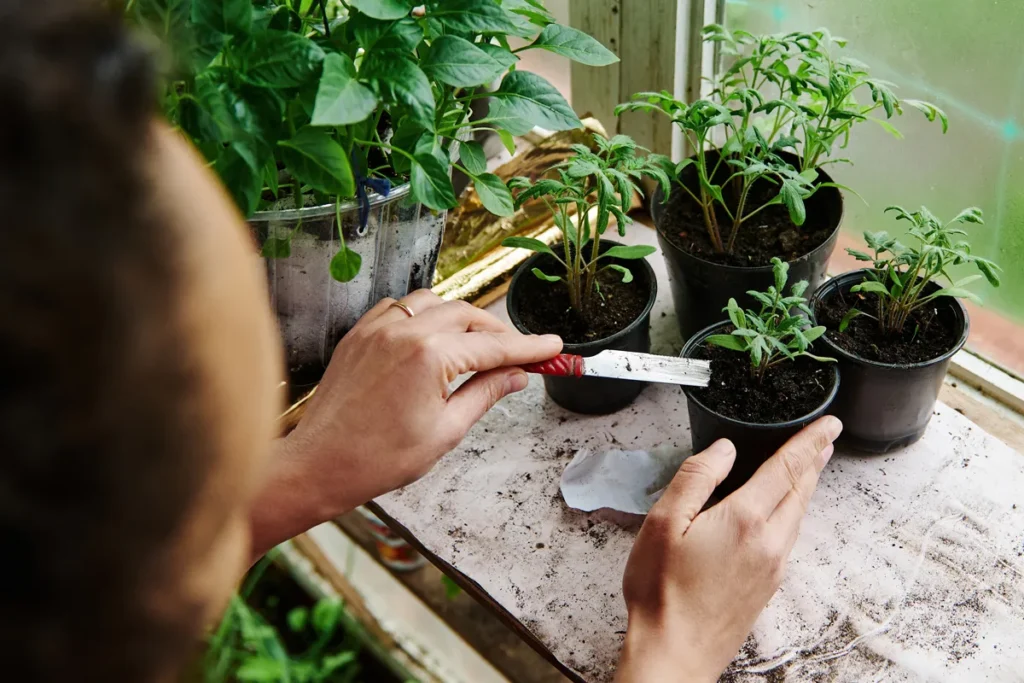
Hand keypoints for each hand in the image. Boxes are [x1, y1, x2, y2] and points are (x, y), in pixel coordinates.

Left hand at [249, 290, 561, 557]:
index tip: (552, 346)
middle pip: (467, 315)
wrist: (319, 465)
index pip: (493, 346)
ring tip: (477, 345)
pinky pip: (400, 307)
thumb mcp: (445, 432)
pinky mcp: (359, 334)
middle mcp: (403, 331)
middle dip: (497, 332)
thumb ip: (485, 394)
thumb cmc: (377, 458)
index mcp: (429, 356)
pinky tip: (432, 337)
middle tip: (518, 354)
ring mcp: (377, 328)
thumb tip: (514, 376)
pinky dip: (424, 315)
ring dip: (461, 317)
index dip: (528, 348)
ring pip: (434, 302)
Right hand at [614, 416, 842, 682]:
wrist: (674, 654)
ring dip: (805, 486)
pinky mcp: (767, 587)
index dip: (809, 441)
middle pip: (801, 491)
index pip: (788, 468)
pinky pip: (789, 536)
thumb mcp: (664, 522)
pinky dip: (793, 511)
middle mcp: (770, 542)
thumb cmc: (661, 591)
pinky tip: (783, 511)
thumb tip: (723, 450)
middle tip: (825, 438)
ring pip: (798, 515)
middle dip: (814, 461)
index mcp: (746, 520)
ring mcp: (773, 567)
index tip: (830, 423)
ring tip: (808, 467)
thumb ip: (696, 478)